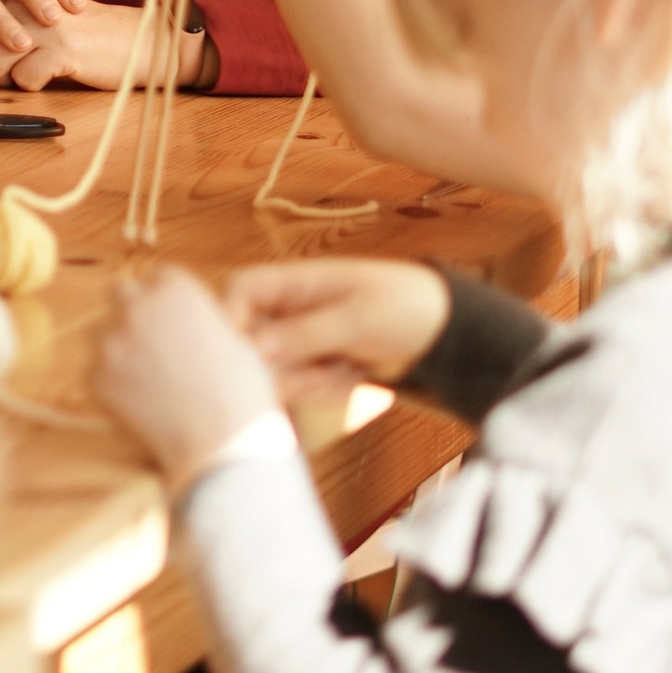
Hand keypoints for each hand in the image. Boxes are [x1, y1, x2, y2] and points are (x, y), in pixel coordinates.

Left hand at [0, 1, 208, 92]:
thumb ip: (16, 15)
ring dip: (4, 77)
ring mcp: (45, 25)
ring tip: (27, 74)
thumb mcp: (50, 13)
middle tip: (9, 70)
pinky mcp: (62, 50)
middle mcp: (30, 1)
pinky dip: (30, 86)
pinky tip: (48, 78)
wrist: (141, 42)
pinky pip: (23, 79)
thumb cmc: (91, 33)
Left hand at [93, 266, 281, 488]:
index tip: (172, 321)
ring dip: (115, 347)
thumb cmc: (243, 396)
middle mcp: (137, 306)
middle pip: (120, 293)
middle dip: (131, 312)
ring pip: (99, 332)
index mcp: (175, 288)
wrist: (224, 446)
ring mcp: (112, 341)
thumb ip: (202, 318)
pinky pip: (94, 373)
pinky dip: (110, 385)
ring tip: (142, 378)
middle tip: (148, 342)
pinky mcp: (96, 377)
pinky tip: (137, 404)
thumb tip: (187, 320)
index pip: (157, 277)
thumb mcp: (235, 338)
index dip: (165, 300)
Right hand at [224, 259, 449, 405]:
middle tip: (329, 374)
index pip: (237, 292)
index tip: (252, 359)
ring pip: (275, 373)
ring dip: (312, 384)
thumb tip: (254, 346)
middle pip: (250, 344)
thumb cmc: (402, 305)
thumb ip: (306, 332)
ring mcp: (294, 339)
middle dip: (289, 370)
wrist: (440, 329)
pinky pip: (298, 389)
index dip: (232, 323)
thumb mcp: (358, 318)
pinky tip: (353, 377)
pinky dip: (325, 391)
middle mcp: (283, 309)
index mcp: (291, 281)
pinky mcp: (308, 365)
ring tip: (351, 371)